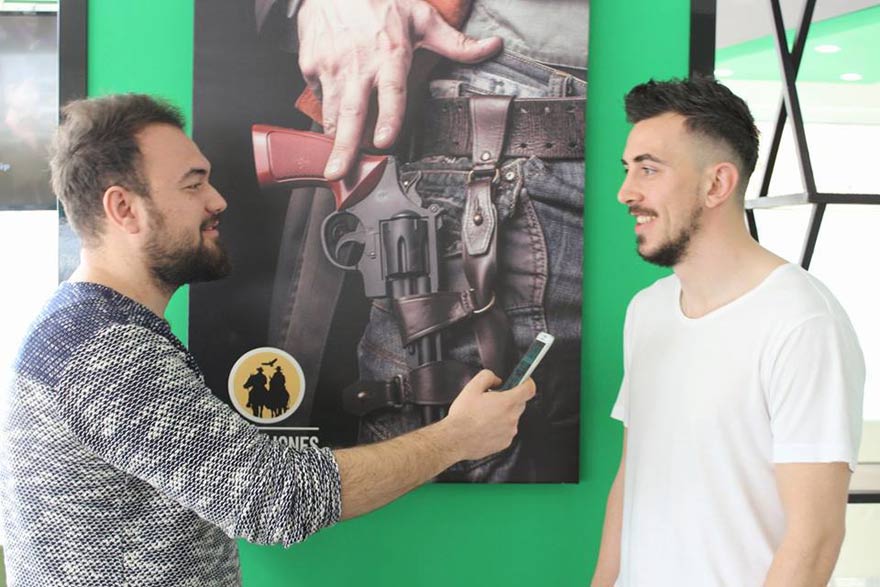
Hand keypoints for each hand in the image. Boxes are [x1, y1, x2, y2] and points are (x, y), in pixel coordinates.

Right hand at [296, 0, 502, 179]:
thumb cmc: (379, 1)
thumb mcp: (422, 18)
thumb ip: (456, 42)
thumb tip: (492, 48)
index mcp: (389, 54)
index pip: (391, 91)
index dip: (389, 118)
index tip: (383, 141)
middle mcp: (358, 64)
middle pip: (351, 114)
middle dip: (345, 148)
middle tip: (339, 173)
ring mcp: (330, 66)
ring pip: (331, 112)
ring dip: (334, 140)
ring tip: (334, 163)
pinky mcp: (310, 65)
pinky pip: (318, 96)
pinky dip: (326, 108)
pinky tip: (334, 111)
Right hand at [444, 370, 535, 461]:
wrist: (456, 439)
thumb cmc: (463, 416)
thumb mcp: (472, 387)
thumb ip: (487, 377)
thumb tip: (496, 380)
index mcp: (507, 402)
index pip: (529, 389)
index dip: (527, 382)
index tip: (523, 381)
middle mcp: (512, 418)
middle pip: (520, 403)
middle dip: (509, 399)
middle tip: (494, 399)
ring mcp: (509, 431)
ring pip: (512, 417)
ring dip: (503, 414)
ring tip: (485, 416)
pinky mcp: (505, 443)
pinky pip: (507, 431)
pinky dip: (499, 427)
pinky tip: (485, 426)